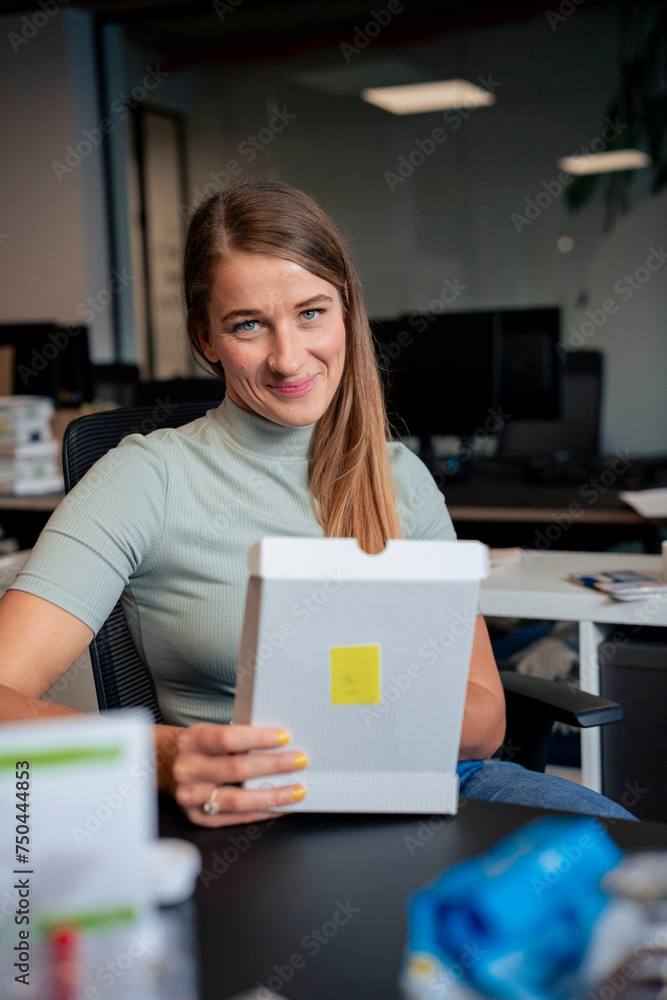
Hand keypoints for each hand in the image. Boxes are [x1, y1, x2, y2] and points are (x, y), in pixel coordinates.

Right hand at [172, 723, 307, 826]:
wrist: (166, 765)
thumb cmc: (199, 746)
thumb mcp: (210, 731)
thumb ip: (237, 737)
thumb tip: (280, 742)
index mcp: (192, 741)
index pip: (228, 738)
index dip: (258, 738)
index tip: (285, 737)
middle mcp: (188, 769)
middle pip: (236, 769)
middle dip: (273, 765)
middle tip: (300, 761)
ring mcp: (190, 797)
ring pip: (238, 799)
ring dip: (273, 795)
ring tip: (298, 790)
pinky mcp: (198, 817)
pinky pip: (235, 817)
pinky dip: (262, 812)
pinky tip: (282, 807)